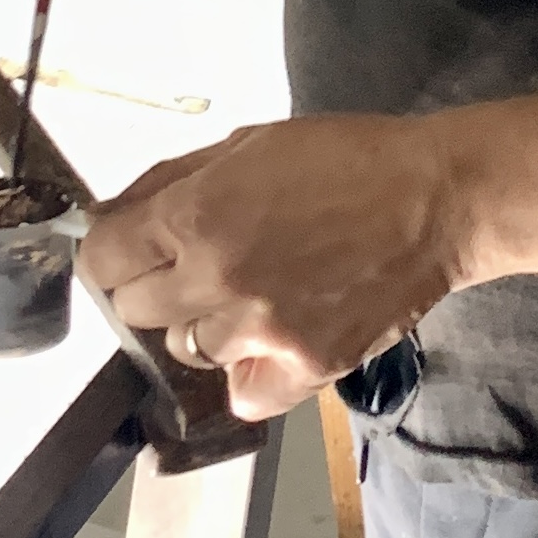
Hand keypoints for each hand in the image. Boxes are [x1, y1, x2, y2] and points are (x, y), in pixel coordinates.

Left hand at [76, 118, 466, 420]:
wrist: (434, 198)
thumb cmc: (343, 158)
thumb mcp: (246, 144)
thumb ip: (171, 180)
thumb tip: (112, 213)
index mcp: (195, 215)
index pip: (103, 259)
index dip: (111, 250)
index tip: (130, 247)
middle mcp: (216, 280)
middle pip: (136, 308)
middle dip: (154, 283)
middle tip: (193, 265)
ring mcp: (260, 332)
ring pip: (188, 349)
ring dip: (206, 323)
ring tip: (248, 294)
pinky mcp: (304, 368)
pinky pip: (242, 394)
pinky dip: (247, 373)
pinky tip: (267, 341)